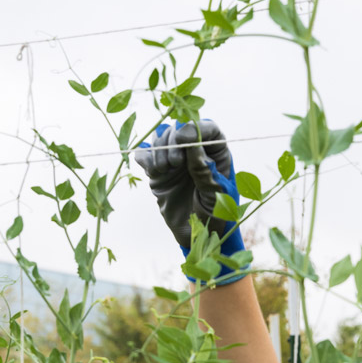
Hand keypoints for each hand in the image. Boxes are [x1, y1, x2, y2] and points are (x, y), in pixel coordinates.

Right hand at [134, 120, 239, 248]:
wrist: (197, 234)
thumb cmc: (215, 215)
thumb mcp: (215, 195)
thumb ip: (204, 171)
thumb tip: (193, 145)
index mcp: (216, 153)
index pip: (207, 129)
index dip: (194, 128)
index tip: (184, 138)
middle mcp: (195, 152)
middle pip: (179, 130)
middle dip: (173, 142)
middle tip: (174, 164)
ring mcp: (175, 160)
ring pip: (161, 139)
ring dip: (159, 151)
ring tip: (164, 171)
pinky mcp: (158, 171)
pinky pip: (145, 154)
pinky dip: (145, 158)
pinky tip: (154, 172)